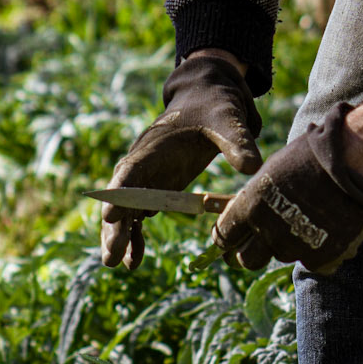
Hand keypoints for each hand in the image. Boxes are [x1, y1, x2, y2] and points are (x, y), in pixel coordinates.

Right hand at [101, 49, 260, 269]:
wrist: (208, 98)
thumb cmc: (214, 107)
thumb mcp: (228, 120)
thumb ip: (238, 143)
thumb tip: (253, 168)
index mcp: (154, 146)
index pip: (130, 172)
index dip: (118, 195)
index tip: (108, 217)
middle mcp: (143, 163)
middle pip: (121, 197)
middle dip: (114, 226)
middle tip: (111, 256)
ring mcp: (147, 177)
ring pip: (125, 210)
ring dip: (120, 236)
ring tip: (119, 265)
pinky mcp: (156, 188)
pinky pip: (139, 215)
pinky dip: (135, 236)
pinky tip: (134, 261)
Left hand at [212, 103, 362, 276]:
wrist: (354, 161)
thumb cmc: (312, 155)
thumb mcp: (273, 170)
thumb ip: (257, 197)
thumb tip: (247, 211)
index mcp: (250, 205)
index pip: (224, 236)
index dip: (227, 238)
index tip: (234, 237)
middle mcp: (266, 230)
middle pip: (247, 260)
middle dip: (253, 253)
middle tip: (266, 241)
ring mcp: (293, 246)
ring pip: (282, 257)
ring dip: (290, 245)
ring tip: (309, 220)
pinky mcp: (320, 258)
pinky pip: (312, 263)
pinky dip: (318, 252)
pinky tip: (329, 231)